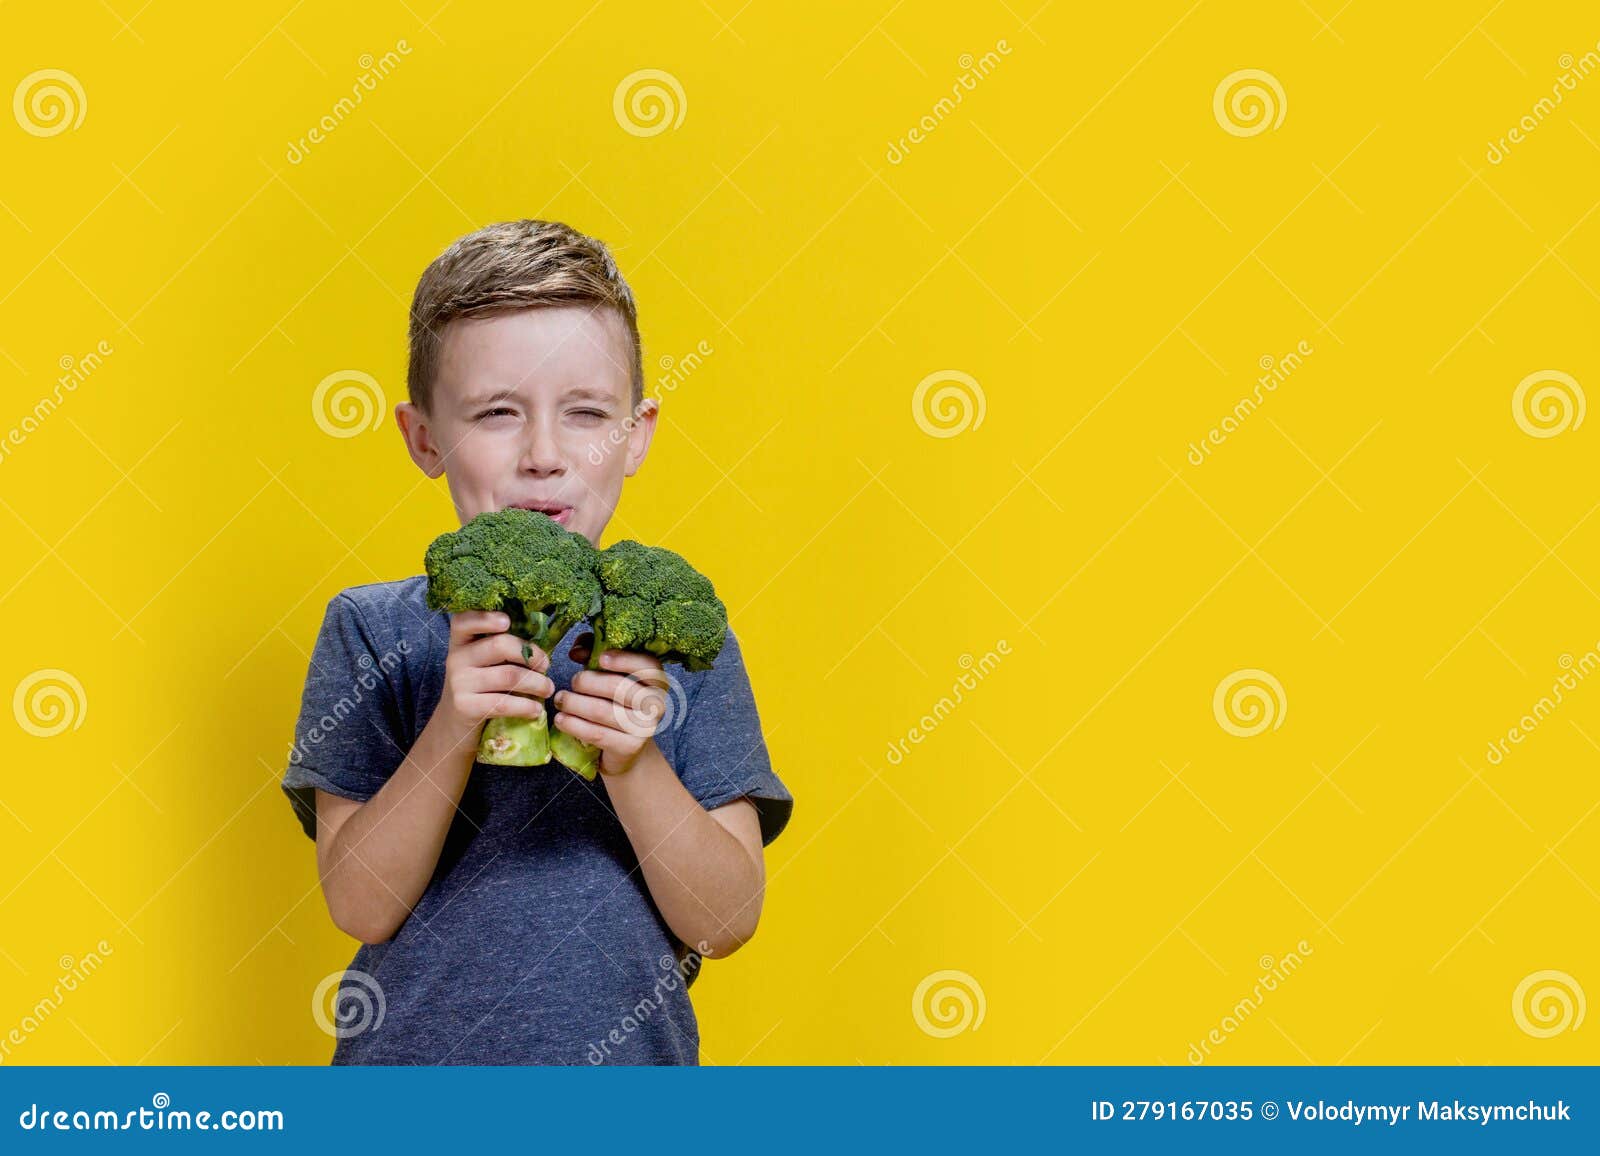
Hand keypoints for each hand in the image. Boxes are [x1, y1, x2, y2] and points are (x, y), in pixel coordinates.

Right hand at [434, 610, 554, 742]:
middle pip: (500, 646)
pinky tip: (537, 710)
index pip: (465, 620)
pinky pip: (504, 703)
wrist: (455, 721)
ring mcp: (459, 682)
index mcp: (461, 640)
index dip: (486, 618)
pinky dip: (526, 706)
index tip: (507, 621)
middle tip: (546, 666)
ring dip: (537, 683)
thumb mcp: (483, 660)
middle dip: (532, 655)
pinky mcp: (465, 706)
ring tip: (548, 689)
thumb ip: (503, 646)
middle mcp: (456, 658)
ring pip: (509, 676)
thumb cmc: (480, 684)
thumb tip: (543, 638)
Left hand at [555, 635, 669, 775]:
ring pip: (604, 711)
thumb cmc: (616, 705)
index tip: (600, 658)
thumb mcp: (608, 676)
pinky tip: (561, 720)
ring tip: (560, 700)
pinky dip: (575, 725)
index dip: (624, 660)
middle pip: (620, 688)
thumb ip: (595, 654)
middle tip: (571, 683)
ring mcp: (645, 728)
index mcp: (656, 682)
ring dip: (575, 703)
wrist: (626, 749)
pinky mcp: (630, 747)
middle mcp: (656, 704)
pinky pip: (597, 734)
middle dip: (588, 682)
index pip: (648, 666)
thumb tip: (577, 650)